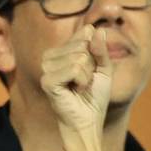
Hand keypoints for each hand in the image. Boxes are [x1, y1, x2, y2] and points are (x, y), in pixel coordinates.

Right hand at [41, 24, 114, 145]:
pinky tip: (76, 91)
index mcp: (61, 50)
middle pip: (83, 45)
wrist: (88, 122)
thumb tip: (96, 29)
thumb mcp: (104, 69)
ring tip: (80, 87)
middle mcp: (50, 55)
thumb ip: (101, 49)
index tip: (92, 70)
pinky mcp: (47, 80)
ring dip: (88, 75)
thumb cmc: (94, 97)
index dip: (97, 52)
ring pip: (79, 57)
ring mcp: (46, 67)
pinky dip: (82, 81)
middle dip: (92, 66)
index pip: (86, 33)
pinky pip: (74, 69)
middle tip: (85, 82)